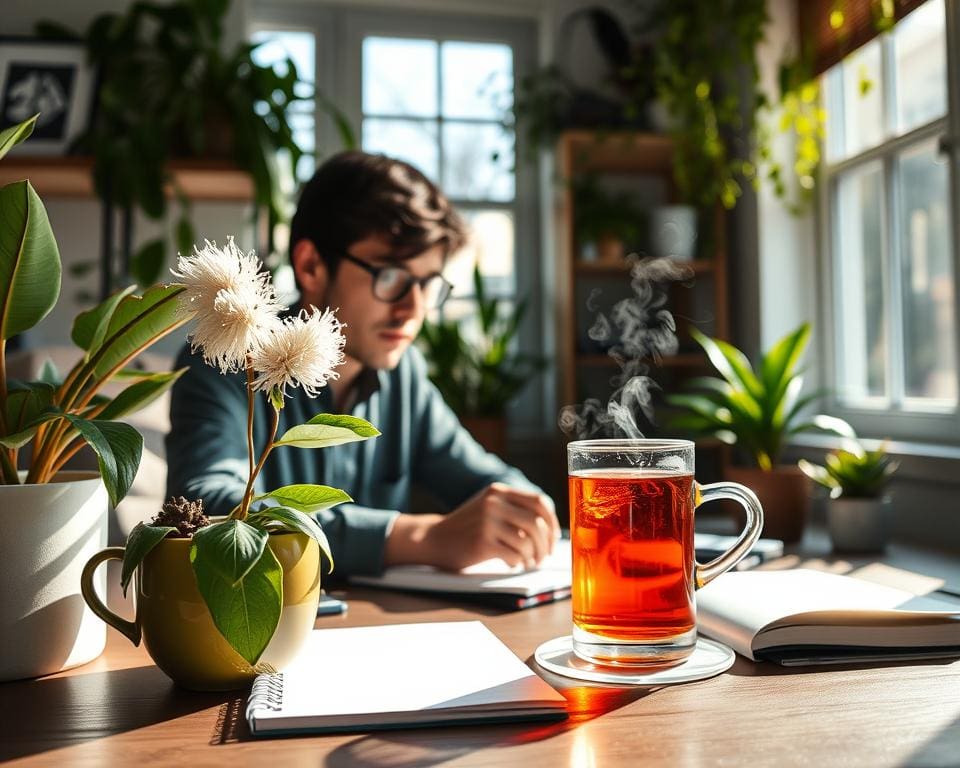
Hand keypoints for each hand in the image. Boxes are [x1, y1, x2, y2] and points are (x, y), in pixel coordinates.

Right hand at [384, 483, 559, 570]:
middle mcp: (494, 502)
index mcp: (499, 491)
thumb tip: (549, 527)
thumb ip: (514, 509)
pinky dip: (517, 563)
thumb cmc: (468, 527)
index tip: (552, 538)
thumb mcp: (489, 507)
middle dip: (545, 545)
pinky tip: (511, 564)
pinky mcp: (482, 542)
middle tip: (544, 556)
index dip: (552, 521)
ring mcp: (487, 522)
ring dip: (533, 557)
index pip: (539, 502)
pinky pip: (514, 556)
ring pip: (527, 542)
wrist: (434, 539)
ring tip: (528, 562)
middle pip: (536, 524)